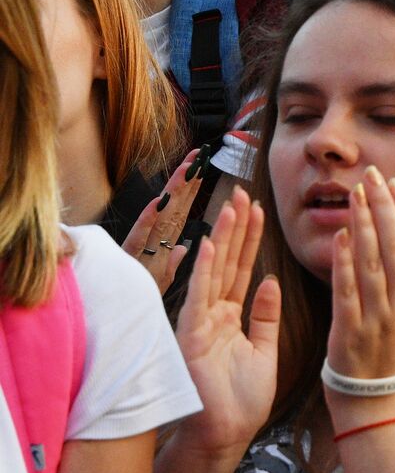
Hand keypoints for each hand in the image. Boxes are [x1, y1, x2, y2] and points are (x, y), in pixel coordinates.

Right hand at [123, 148, 205, 293]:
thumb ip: (173, 263)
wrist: (111, 319)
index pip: (181, 210)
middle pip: (172, 205)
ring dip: (172, 191)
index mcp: (162, 244)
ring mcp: (140, 247)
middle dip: (186, 178)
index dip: (192, 187)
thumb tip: (186, 246)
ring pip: (158, 216)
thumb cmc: (135, 301)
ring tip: (185, 168)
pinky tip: (158, 203)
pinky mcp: (128, 260)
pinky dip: (148, 220)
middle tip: (200, 153)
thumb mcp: (160, 283)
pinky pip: (140, 238)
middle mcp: (151, 241)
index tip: (205, 164)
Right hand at [174, 186, 279, 457]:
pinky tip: (212, 245)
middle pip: (228, 263)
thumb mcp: (263, 349)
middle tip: (245, 192)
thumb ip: (265, 315)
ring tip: (231, 206)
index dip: (250, 239)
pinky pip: (199, 298)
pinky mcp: (190, 337)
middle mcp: (212, 315)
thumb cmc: (242, 400)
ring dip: (223, 239)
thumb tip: (270, 281)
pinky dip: (207, 271)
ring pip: (214, 272)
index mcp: (230, 317)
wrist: (225, 436)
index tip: (259, 208)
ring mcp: (199, 324)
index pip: (243, 269)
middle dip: (236, 228)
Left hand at [325, 167, 394, 397]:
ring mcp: (377, 318)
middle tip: (374, 177)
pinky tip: (340, 236)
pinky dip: (344, 262)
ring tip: (356, 194)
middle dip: (385, 209)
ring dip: (364, 225)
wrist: (375, 403)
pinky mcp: (350, 331)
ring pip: (373, 263)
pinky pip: (348, 291)